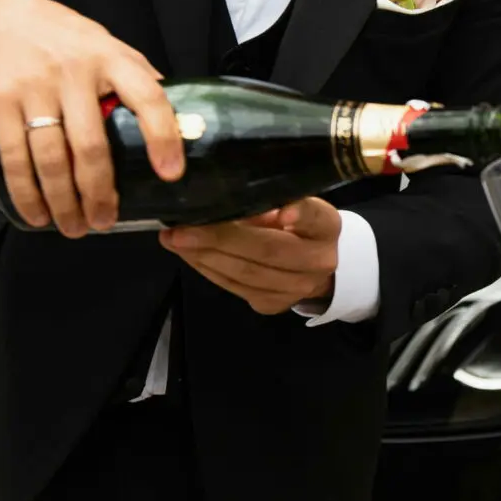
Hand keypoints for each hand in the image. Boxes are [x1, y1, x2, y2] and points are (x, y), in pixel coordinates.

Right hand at [0, 0, 183, 237]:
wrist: (4, 19)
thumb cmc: (69, 41)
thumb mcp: (111, 49)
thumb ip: (140, 81)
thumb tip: (181, 121)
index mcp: (113, 60)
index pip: (147, 98)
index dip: (162, 137)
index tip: (170, 174)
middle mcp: (76, 73)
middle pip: (92, 145)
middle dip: (100, 192)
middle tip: (105, 221)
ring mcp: (36, 88)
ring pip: (52, 158)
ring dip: (63, 201)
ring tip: (74, 226)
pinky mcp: (2, 102)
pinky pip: (15, 157)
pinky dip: (26, 192)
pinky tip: (38, 214)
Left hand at [159, 198, 340, 314]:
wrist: (314, 265)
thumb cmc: (296, 223)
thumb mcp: (291, 203)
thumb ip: (268, 200)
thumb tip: (220, 196)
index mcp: (326, 226)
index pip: (314, 216)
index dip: (299, 213)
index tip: (282, 210)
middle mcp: (319, 260)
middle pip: (269, 250)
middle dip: (220, 239)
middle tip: (181, 229)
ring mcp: (297, 288)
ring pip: (246, 274)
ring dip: (204, 257)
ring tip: (174, 240)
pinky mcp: (275, 304)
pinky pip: (235, 288)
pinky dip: (207, 270)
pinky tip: (189, 254)